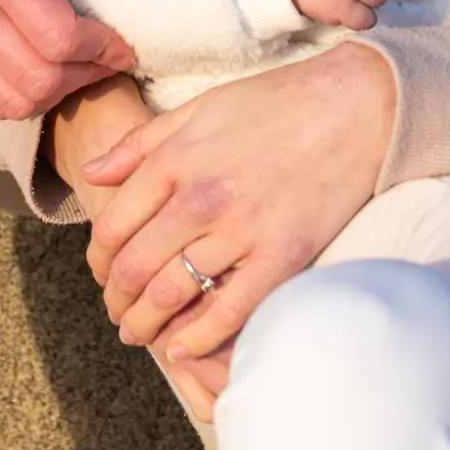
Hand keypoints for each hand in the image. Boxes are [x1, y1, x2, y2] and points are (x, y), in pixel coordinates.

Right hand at [0, 0, 154, 120]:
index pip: (56, 35)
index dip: (101, 47)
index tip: (126, 38)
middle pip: (36, 77)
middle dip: (86, 73)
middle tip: (112, 55)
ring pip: (13, 100)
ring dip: (59, 92)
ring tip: (85, 64)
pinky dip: (26, 97)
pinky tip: (51, 69)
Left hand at [80, 43, 395, 360]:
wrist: (357, 106)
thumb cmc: (278, 102)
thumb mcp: (202, 108)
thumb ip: (143, 142)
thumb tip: (93, 171)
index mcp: (178, 158)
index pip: (114, 224)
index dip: (99, 259)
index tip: (102, 273)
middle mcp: (202, 197)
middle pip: (135, 267)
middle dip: (116, 299)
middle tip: (117, 312)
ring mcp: (242, 230)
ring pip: (171, 294)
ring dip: (145, 323)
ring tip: (140, 333)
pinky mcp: (281, 256)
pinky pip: (228, 312)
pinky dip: (197, 337)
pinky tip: (182, 347)